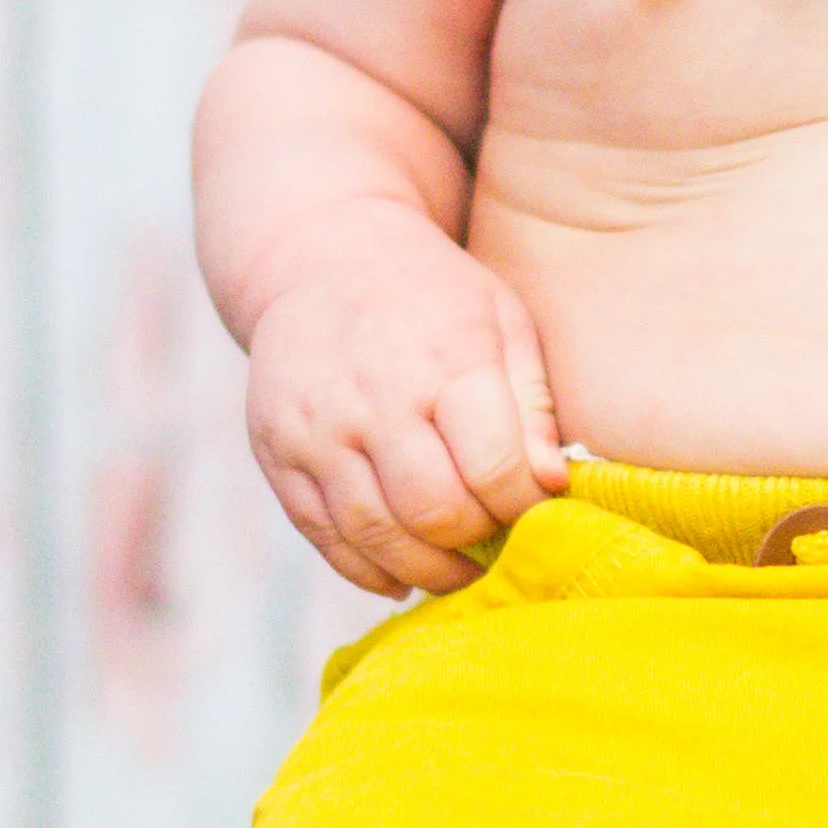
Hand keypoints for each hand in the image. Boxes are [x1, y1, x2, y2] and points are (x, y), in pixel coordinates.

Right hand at [245, 207, 567, 596]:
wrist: (323, 256)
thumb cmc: (434, 295)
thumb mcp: (502, 321)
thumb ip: (533, 406)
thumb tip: (551, 486)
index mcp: (445, 360)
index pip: (494, 469)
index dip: (524, 507)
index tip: (532, 507)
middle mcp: (374, 398)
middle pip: (434, 513)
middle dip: (477, 542)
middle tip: (496, 541)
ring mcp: (316, 430)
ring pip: (376, 535)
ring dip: (427, 570)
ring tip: (457, 567)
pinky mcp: (276, 453)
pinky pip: (323, 537)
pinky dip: (367, 569)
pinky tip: (402, 571)